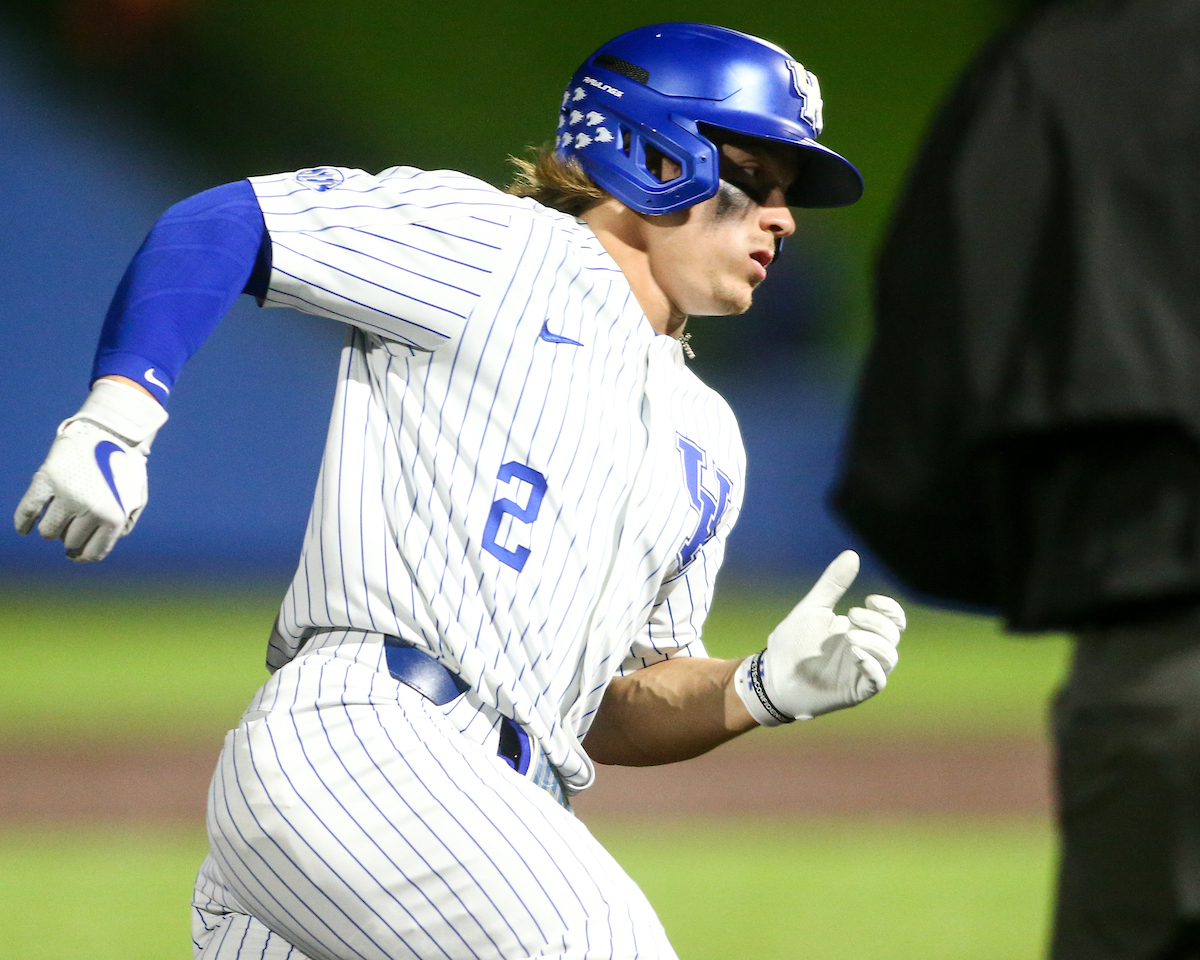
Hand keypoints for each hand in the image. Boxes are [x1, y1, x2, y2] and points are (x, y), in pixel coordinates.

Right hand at [14, 379, 166, 561]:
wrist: (111, 431)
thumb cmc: (124, 467)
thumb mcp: (136, 496)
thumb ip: (125, 522)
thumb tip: (101, 545)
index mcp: (114, 516)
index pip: (93, 551)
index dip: (82, 556)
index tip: (75, 554)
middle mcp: (91, 509)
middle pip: (69, 541)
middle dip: (69, 538)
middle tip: (70, 528)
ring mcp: (67, 494)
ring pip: (48, 531)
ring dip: (50, 529)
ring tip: (56, 519)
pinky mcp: (47, 479)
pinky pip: (28, 510)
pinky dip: (22, 522)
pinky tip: (23, 529)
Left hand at [734, 550, 904, 724]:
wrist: (773, 676)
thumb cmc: (793, 643)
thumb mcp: (813, 608)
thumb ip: (833, 584)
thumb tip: (852, 554)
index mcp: (859, 629)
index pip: (893, 620)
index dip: (891, 609)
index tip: (871, 600)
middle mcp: (866, 650)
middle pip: (893, 634)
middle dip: (877, 621)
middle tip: (851, 615)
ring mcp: (862, 670)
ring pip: (890, 657)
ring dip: (875, 643)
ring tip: (850, 637)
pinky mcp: (855, 691)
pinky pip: (878, 680)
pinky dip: (872, 666)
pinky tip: (856, 654)